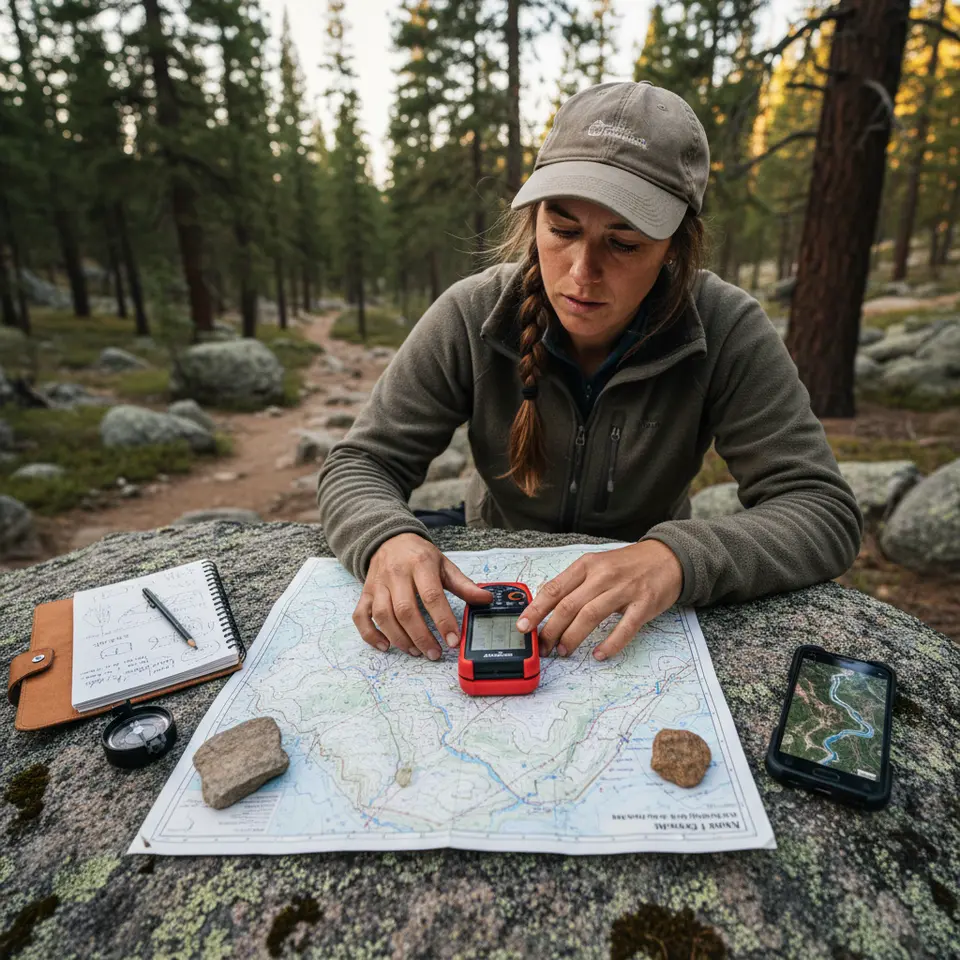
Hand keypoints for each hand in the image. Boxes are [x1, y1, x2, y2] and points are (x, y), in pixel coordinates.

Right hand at [353, 533, 491, 658]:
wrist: (390, 540)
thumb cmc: (419, 556)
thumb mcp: (444, 565)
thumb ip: (464, 585)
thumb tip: (486, 599)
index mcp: (420, 565)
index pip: (431, 595)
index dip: (443, 620)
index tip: (453, 640)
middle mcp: (396, 574)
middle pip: (405, 610)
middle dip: (421, 636)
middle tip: (434, 653)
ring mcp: (378, 585)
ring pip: (383, 616)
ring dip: (399, 638)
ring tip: (416, 651)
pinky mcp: (366, 593)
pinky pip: (361, 617)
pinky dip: (371, 635)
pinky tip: (386, 646)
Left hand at [515, 541, 683, 660]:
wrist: (668, 557)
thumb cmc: (628, 565)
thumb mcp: (597, 565)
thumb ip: (574, 583)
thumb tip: (545, 606)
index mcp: (587, 565)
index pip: (554, 588)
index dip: (536, 609)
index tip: (523, 626)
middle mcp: (603, 575)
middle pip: (569, 605)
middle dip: (551, 630)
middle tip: (543, 648)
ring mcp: (624, 589)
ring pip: (591, 615)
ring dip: (573, 637)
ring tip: (564, 652)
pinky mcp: (644, 603)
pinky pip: (625, 627)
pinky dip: (610, 643)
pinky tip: (599, 655)